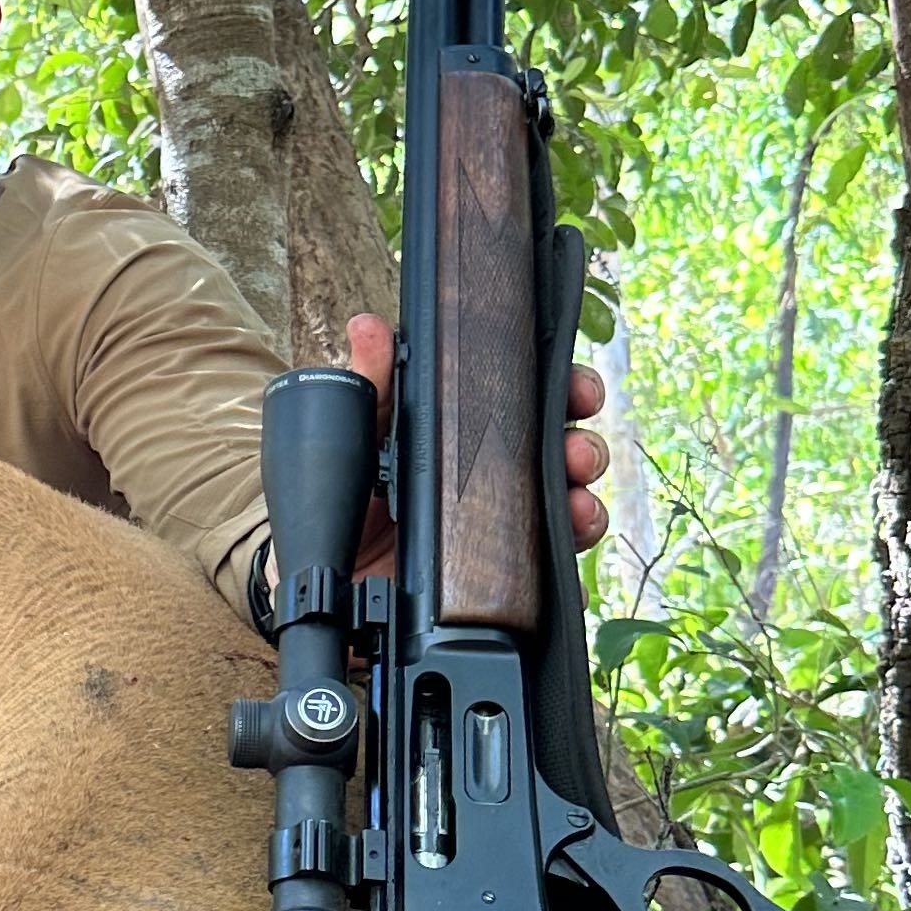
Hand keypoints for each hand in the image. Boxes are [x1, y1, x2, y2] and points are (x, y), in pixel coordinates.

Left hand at [341, 311, 609, 575]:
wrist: (326, 576)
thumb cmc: (345, 497)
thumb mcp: (357, 437)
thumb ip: (369, 384)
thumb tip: (368, 326)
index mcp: (475, 436)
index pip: (537, 403)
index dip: (568, 393)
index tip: (580, 392)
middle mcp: (497, 481)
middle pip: (565, 456)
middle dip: (584, 450)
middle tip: (579, 455)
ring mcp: (503, 533)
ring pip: (568, 514)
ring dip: (584, 509)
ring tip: (575, 510)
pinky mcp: (498, 584)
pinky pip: (546, 582)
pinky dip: (565, 583)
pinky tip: (566, 584)